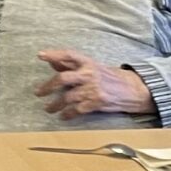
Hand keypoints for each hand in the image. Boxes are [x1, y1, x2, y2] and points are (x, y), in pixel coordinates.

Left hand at [35, 50, 154, 116]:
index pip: (69, 55)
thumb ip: (72, 65)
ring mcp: (93, 89)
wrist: (133, 89)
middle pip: (63, 78)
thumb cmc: (110, 77)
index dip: (55, 54)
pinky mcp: (97, 102)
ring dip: (55, 105)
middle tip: (38, 92)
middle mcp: (90, 74)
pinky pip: (76, 109)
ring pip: (67, 97)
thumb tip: (52, 62)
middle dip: (48, 87)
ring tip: (48, 109)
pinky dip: (67, 114)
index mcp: (89, 62)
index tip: (41, 55)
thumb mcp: (92, 67)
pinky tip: (63, 116)